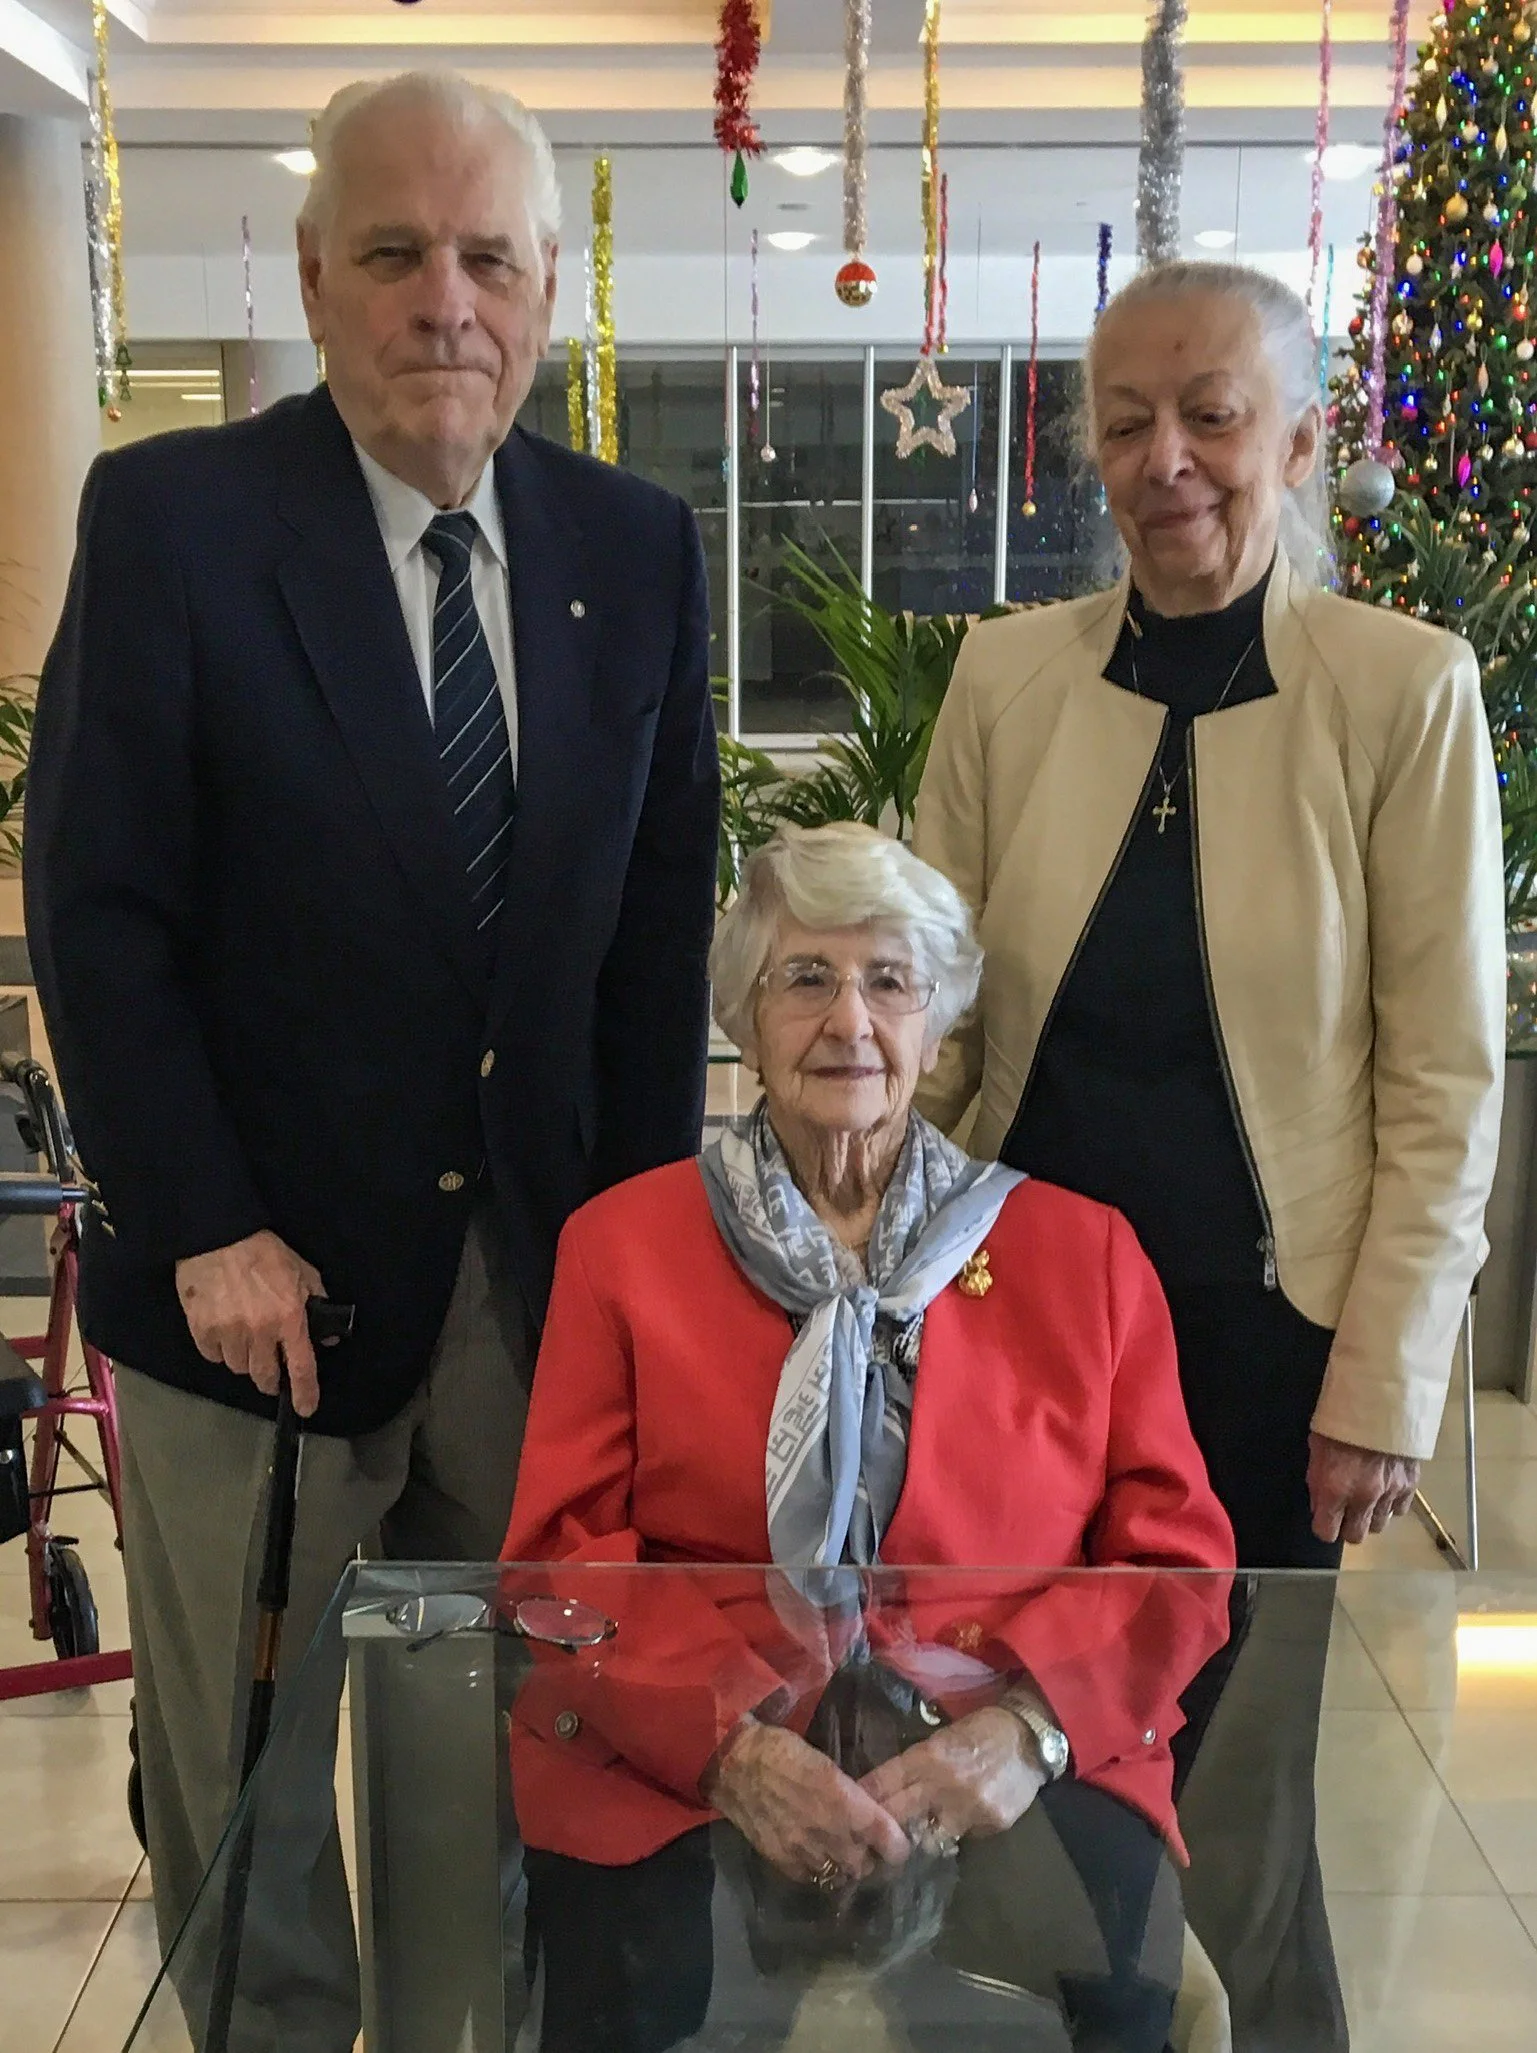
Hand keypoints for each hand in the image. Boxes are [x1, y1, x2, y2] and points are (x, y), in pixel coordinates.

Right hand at [175, 1230, 325, 1417]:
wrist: (216, 1235)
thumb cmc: (264, 1251)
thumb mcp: (302, 1271)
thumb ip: (318, 1302)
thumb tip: (327, 1336)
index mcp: (289, 1316)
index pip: (301, 1366)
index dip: (305, 1392)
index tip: (307, 1408)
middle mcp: (259, 1331)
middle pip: (264, 1377)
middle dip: (270, 1377)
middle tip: (270, 1365)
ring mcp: (228, 1333)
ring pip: (238, 1368)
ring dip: (244, 1359)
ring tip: (244, 1337)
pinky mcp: (201, 1330)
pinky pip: (213, 1356)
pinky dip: (219, 1349)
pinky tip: (223, 1330)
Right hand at [704, 1720, 910, 1886]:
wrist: (735, 1764)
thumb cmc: (783, 1751)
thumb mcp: (825, 1763)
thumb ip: (850, 1794)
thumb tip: (869, 1815)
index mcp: (843, 1800)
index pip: (888, 1840)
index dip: (897, 1846)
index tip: (898, 1844)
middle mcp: (828, 1831)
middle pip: (865, 1865)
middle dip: (869, 1857)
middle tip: (865, 1845)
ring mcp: (803, 1850)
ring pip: (839, 1875)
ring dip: (843, 1865)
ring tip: (839, 1851)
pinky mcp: (781, 1861)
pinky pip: (811, 1878)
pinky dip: (817, 1869)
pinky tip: (814, 1854)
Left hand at [859, 1708, 1045, 1850]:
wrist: (1029, 1738)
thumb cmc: (980, 1732)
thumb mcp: (942, 1739)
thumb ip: (916, 1765)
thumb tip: (886, 1791)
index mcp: (928, 1755)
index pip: (884, 1782)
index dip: (863, 1800)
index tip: (843, 1814)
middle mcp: (943, 1783)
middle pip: (898, 1815)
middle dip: (879, 1831)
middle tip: (862, 1845)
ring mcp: (967, 1807)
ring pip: (928, 1838)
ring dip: (916, 1841)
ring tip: (903, 1849)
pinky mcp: (990, 1824)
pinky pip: (961, 1839)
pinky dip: (953, 1835)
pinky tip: (953, 1829)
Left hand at [1308, 1431, 1419, 1545]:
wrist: (1380, 1400)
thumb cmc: (1340, 1420)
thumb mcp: (1316, 1447)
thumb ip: (1317, 1481)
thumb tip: (1321, 1505)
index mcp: (1334, 1488)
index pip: (1326, 1532)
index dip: (1323, 1526)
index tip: (1324, 1518)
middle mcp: (1363, 1498)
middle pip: (1355, 1536)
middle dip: (1347, 1526)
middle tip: (1346, 1510)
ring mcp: (1389, 1493)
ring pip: (1379, 1525)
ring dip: (1371, 1515)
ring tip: (1367, 1497)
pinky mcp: (1410, 1485)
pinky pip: (1400, 1510)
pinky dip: (1391, 1504)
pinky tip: (1385, 1488)